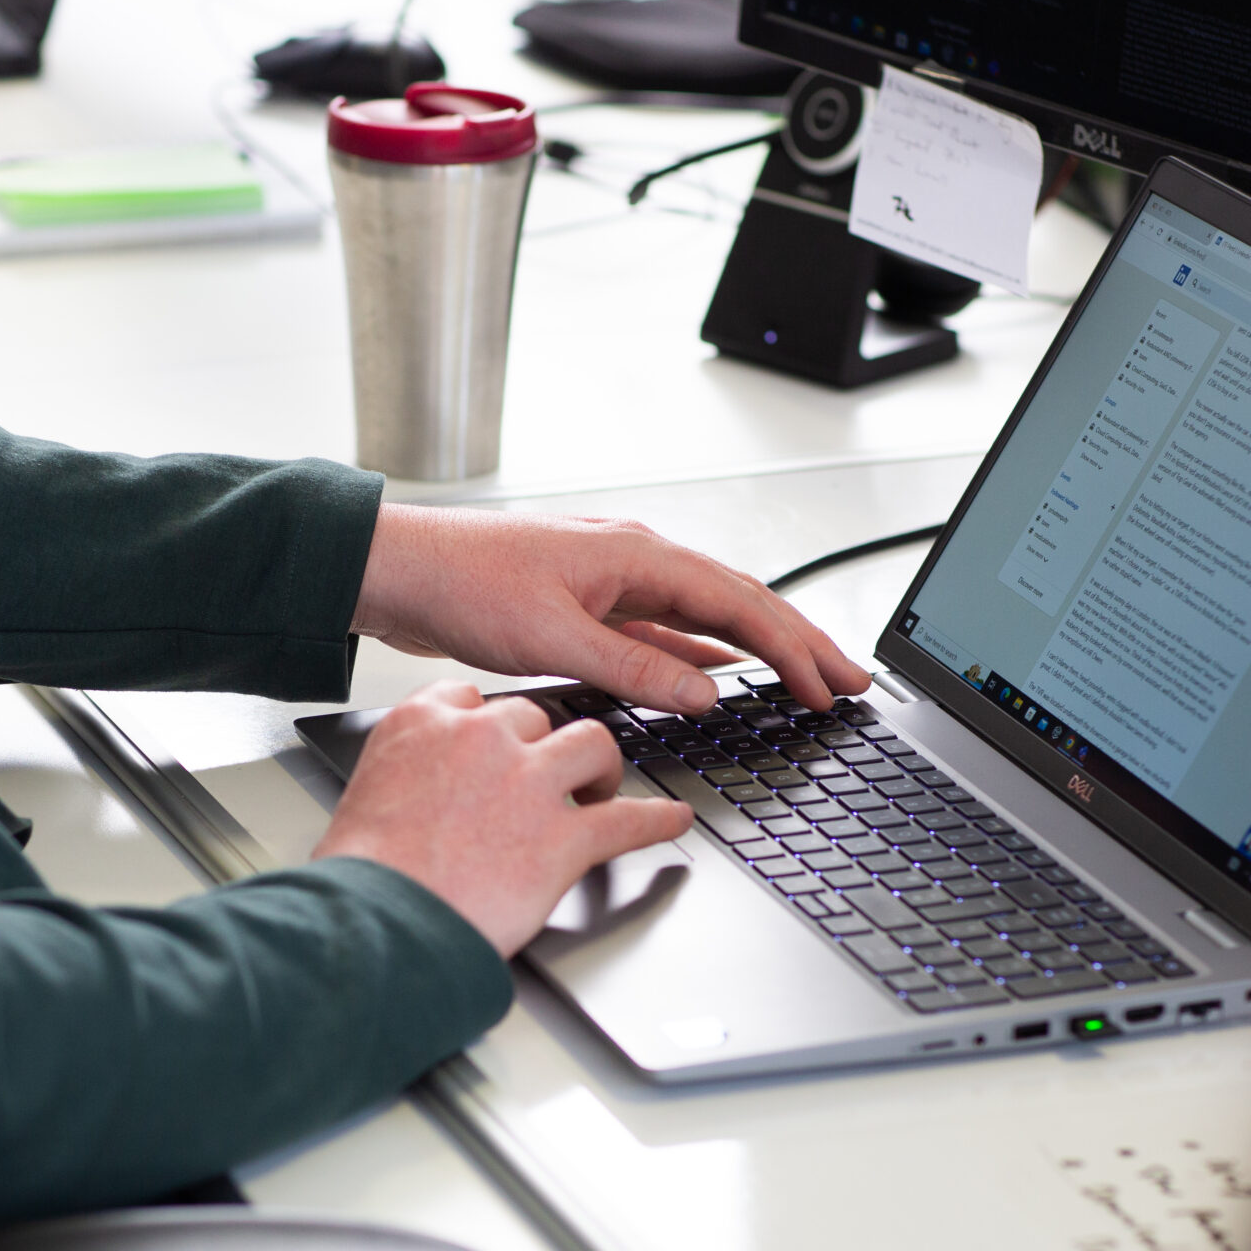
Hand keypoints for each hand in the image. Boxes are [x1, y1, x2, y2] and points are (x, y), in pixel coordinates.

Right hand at [312, 682, 692, 956]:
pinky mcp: (564, 838)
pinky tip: (670, 820)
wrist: (375, 924)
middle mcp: (481, 739)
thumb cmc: (365, 877)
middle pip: (535, 717)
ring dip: (599, 768)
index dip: (492, 725)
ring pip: (590, 744)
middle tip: (548, 777)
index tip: (500, 741)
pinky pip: (627, 819)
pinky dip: (656, 820)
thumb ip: (408, 775)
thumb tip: (427, 791)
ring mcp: (528, 784)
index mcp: (423, 724)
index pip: (473, 698)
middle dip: (543, 747)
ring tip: (599, 789)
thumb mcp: (368, 797)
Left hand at [352, 505, 872, 718]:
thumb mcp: (556, 638)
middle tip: (851, 683)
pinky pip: (666, 635)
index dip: (795, 649)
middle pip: (741, 606)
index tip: (831, 686)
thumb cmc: (464, 584)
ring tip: (806, 682)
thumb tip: (707, 694)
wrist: (400, 570)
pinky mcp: (591, 608)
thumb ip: (636, 671)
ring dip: (758, 653)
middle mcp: (636, 561)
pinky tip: (721, 680)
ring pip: (708, 622)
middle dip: (801, 646)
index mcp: (639, 555)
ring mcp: (616, 585)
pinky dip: (702, 658)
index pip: (743, 604)